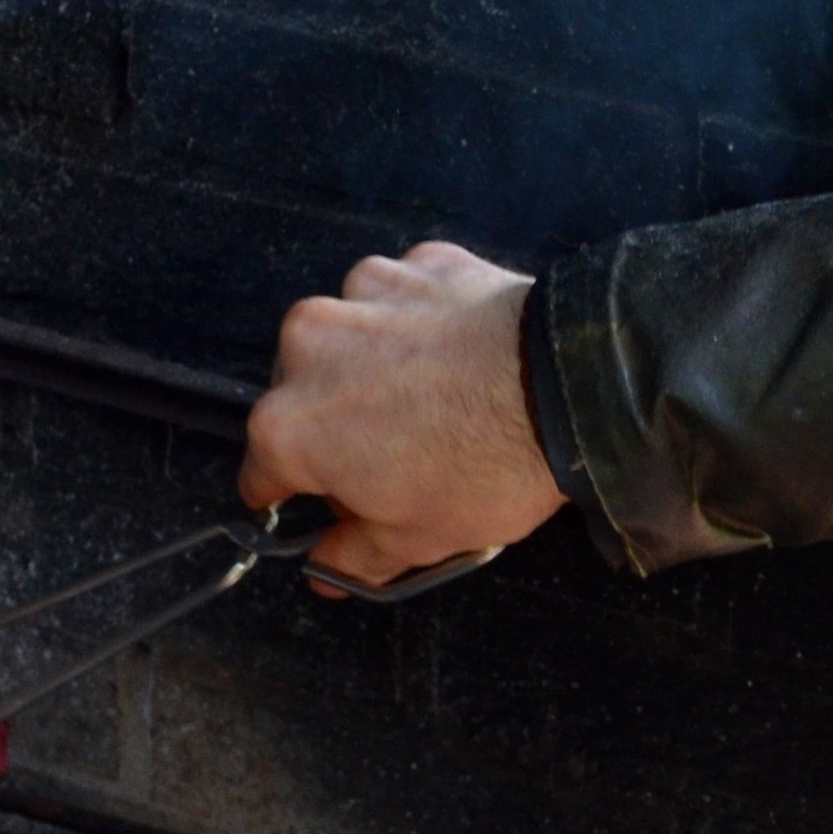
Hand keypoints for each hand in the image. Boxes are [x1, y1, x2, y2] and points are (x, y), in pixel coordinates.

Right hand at [240, 242, 566, 587]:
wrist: (571, 386)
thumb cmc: (486, 471)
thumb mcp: (418, 539)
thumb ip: (353, 557)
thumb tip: (324, 573)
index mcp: (289, 425)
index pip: (261, 474)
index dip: (291, 496)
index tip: (323, 501)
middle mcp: (306, 345)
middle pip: (302, 397)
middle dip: (337, 424)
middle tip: (400, 451)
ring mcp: (362, 291)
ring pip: (352, 338)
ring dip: (377, 363)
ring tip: (439, 393)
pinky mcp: (418, 260)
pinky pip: (405, 298)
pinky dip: (424, 322)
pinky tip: (465, 349)